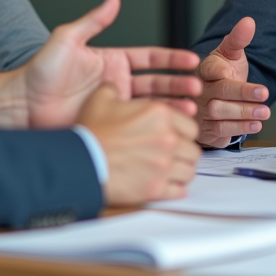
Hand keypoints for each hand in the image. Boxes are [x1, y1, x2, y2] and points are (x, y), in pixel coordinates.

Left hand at [23, 0, 200, 128]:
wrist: (22, 105)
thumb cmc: (40, 71)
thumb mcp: (67, 39)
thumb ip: (93, 21)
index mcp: (111, 62)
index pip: (150, 58)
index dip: (171, 59)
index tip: (191, 61)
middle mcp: (116, 83)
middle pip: (157, 83)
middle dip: (178, 84)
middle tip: (196, 88)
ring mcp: (113, 106)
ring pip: (150, 106)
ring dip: (171, 106)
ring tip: (189, 109)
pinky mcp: (108, 125)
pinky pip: (135, 126)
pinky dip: (154, 126)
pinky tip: (169, 128)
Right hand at [78, 84, 199, 204]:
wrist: (82, 162)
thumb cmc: (92, 132)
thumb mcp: (100, 99)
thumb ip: (114, 89)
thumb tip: (115, 85)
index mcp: (160, 115)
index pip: (190, 126)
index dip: (183, 132)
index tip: (177, 137)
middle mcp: (168, 139)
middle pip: (193, 150)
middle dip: (185, 153)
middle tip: (174, 156)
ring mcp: (164, 165)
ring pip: (189, 171)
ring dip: (182, 171)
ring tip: (171, 171)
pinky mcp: (157, 188)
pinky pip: (180, 191)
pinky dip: (175, 189)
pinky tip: (167, 186)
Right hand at [195, 17, 270, 147]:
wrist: (212, 100)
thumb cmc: (222, 74)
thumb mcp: (230, 55)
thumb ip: (238, 39)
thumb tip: (249, 21)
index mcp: (205, 70)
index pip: (211, 70)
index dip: (221, 72)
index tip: (234, 73)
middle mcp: (200, 91)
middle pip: (219, 93)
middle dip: (242, 95)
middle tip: (264, 95)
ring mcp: (201, 111)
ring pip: (219, 114)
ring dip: (244, 114)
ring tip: (265, 112)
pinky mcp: (206, 129)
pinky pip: (220, 131)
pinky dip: (239, 128)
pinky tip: (256, 124)